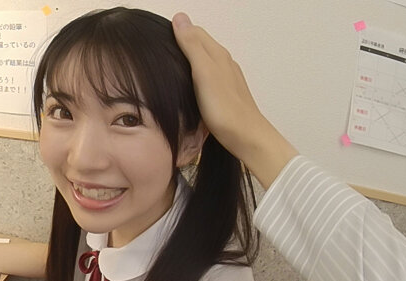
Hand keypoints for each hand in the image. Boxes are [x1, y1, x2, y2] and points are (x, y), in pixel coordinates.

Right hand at [172, 12, 296, 188]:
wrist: (246, 137)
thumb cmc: (224, 109)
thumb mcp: (204, 73)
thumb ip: (192, 46)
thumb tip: (180, 18)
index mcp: (218, 55)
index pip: (195, 31)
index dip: (178, 30)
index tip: (158, 35)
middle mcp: (225, 63)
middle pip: (201, 44)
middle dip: (183, 40)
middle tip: (161, 46)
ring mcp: (227, 79)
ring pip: (205, 60)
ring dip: (189, 57)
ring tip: (171, 62)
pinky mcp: (226, 94)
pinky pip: (208, 75)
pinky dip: (196, 72)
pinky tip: (189, 83)